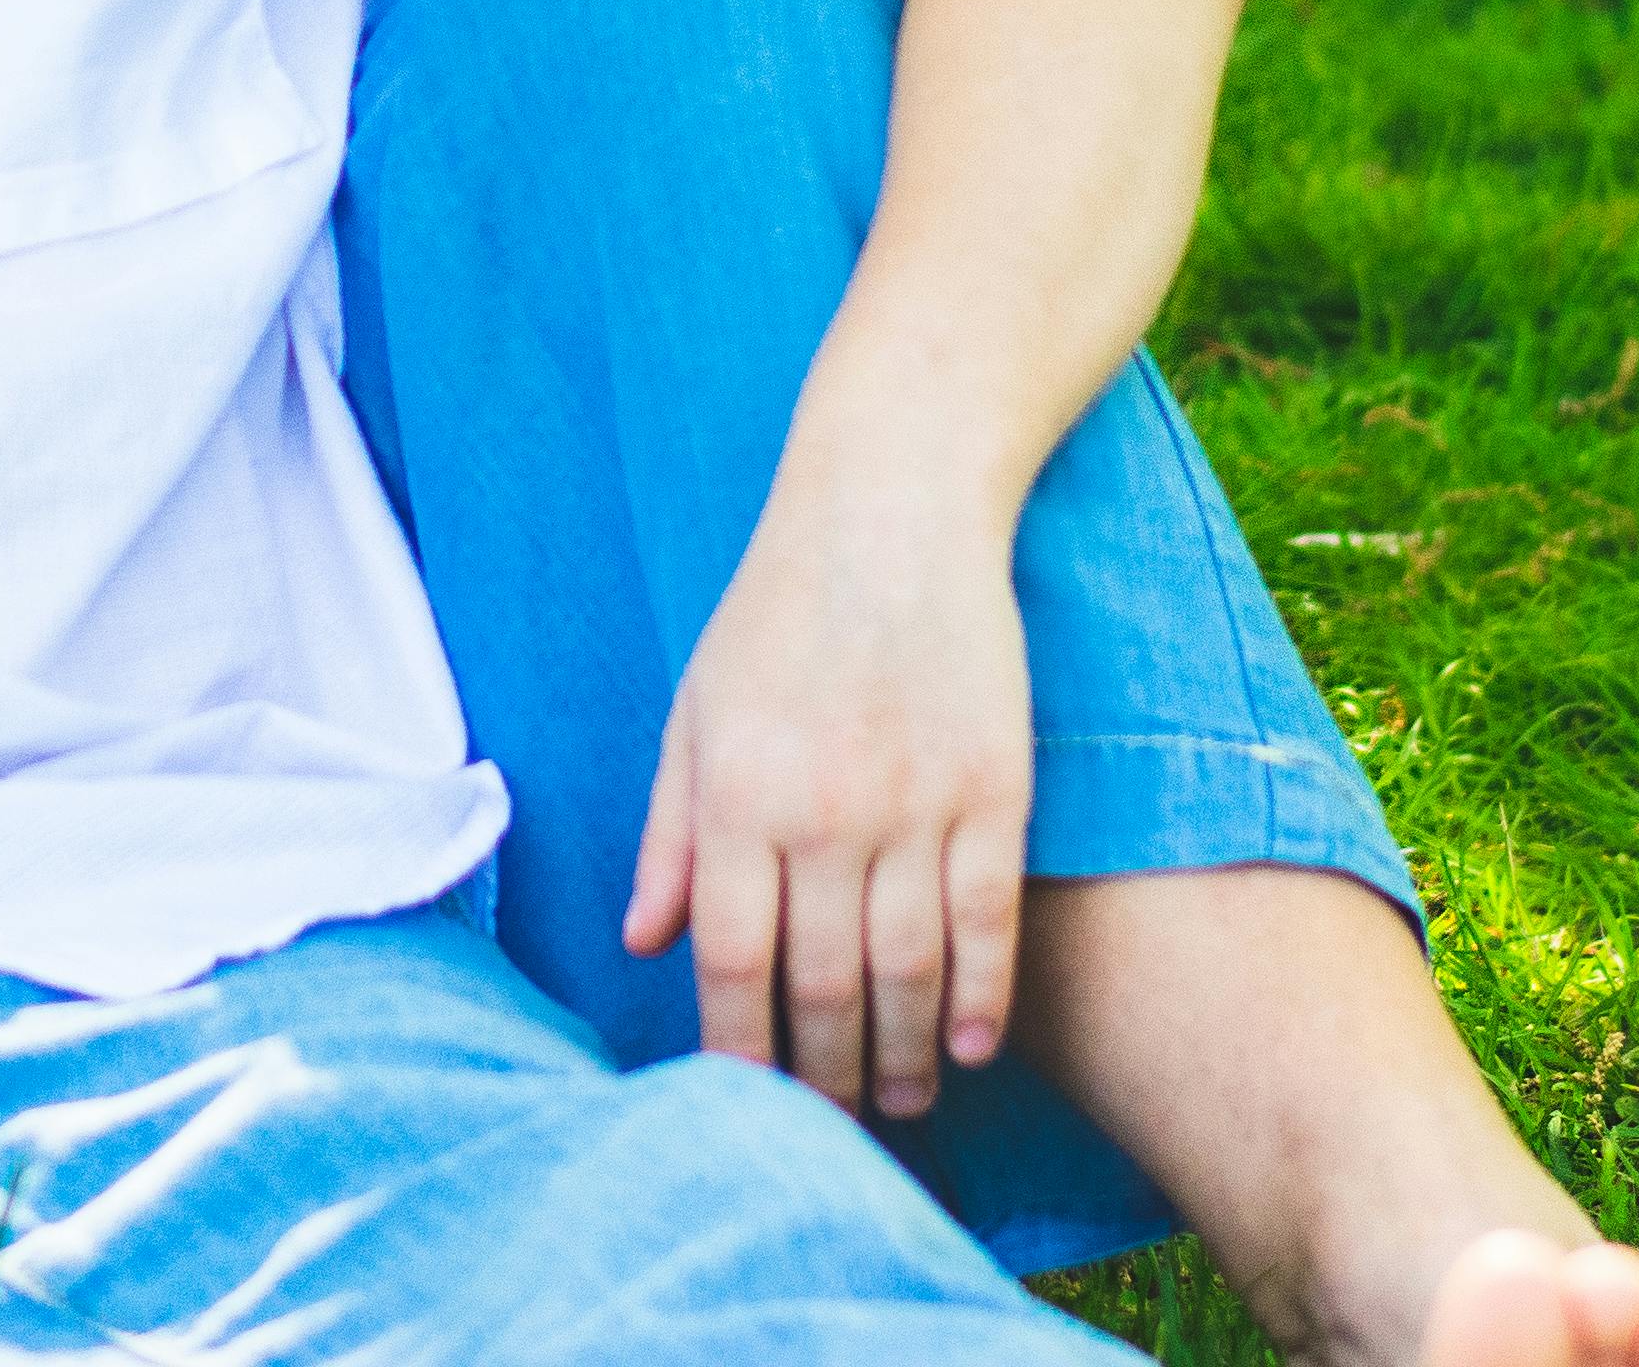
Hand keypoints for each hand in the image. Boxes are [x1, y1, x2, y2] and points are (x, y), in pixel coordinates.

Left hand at [625, 496, 1032, 1122]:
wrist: (891, 507)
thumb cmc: (777, 609)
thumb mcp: (694, 710)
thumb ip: (670, 833)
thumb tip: (643, 943)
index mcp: (738, 795)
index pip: (733, 964)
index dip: (740, 1051)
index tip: (745, 1106)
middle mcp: (824, 812)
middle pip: (823, 987)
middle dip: (822, 1076)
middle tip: (827, 1132)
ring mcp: (916, 803)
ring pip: (909, 973)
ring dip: (902, 1057)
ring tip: (898, 1102)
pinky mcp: (995, 788)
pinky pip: (988, 921)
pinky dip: (980, 999)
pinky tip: (969, 1047)